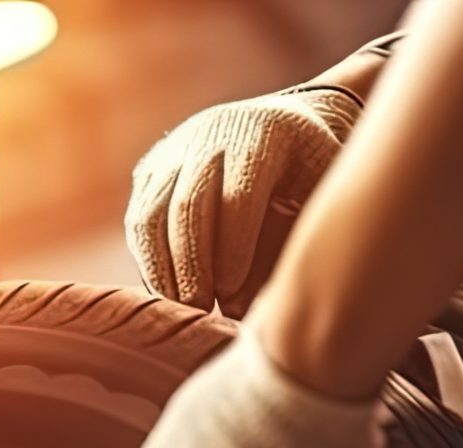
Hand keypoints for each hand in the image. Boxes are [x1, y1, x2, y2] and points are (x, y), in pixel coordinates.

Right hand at [125, 86, 360, 314]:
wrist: (288, 122)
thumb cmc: (313, 176)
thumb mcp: (322, 192)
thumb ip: (294, 237)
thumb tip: (246, 307)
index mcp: (266, 133)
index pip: (239, 196)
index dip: (232, 249)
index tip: (233, 293)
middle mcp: (214, 132)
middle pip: (188, 205)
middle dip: (192, 265)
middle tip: (201, 309)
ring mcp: (176, 149)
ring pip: (152, 214)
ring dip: (162, 269)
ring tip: (181, 308)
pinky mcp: (152, 169)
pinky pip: (139, 221)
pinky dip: (150, 262)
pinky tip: (168, 293)